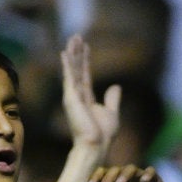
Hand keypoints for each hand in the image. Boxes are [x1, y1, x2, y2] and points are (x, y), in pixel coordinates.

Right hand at [61, 34, 120, 151]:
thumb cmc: (103, 134)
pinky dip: (67, 64)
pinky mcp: (71, 97)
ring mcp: (73, 96)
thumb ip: (112, 99)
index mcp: (87, 98)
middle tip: (76, 35)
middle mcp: (78, 95)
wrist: (96, 145)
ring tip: (73, 37)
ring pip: (73, 69)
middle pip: (77, 68)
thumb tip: (116, 86)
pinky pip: (69, 77)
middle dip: (77, 52)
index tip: (85, 46)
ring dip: (73, 53)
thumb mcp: (112, 112)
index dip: (85, 59)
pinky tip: (65, 52)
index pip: (85, 74)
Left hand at [77, 165, 175, 181]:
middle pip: (114, 169)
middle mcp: (124, 177)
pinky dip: (147, 175)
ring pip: (130, 168)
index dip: (96, 176)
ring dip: (124, 174)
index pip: (102, 173)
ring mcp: (139, 177)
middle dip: (108, 177)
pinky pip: (151, 172)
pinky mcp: (154, 179)